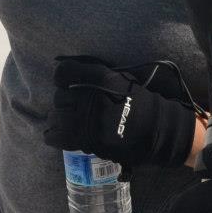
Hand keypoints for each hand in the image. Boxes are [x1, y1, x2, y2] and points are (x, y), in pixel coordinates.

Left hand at [42, 55, 197, 168]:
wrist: (156, 128)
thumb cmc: (139, 101)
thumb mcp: (119, 78)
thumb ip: (95, 76)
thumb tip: (73, 76)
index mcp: (99, 77)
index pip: (63, 73)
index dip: (62, 80)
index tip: (66, 85)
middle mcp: (89, 96)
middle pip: (59, 97)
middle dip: (64, 102)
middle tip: (73, 108)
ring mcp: (87, 119)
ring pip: (56, 117)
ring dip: (60, 119)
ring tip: (68, 123)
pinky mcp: (86, 139)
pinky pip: (56, 136)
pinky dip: (55, 136)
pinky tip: (61, 135)